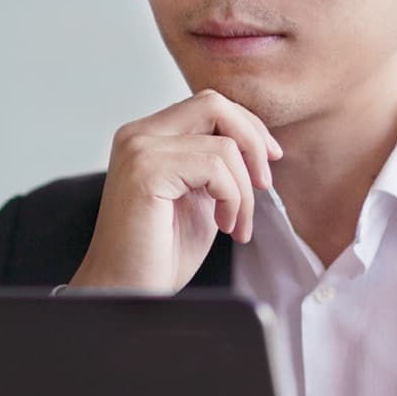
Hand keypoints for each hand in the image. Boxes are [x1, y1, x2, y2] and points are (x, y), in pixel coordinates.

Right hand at [69, 90, 281, 292]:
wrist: (126, 292)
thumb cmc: (159, 253)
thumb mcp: (199, 196)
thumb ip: (217, 165)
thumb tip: (259, 148)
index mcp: (148, 136)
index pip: (209, 105)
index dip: (247, 127)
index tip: (270, 160)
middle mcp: (139, 134)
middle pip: (214, 103)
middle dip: (253, 140)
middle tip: (266, 182)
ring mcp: (139, 149)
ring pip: (223, 143)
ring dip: (245, 189)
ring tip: (236, 224)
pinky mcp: (145, 170)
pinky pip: (215, 167)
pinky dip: (233, 199)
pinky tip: (224, 226)